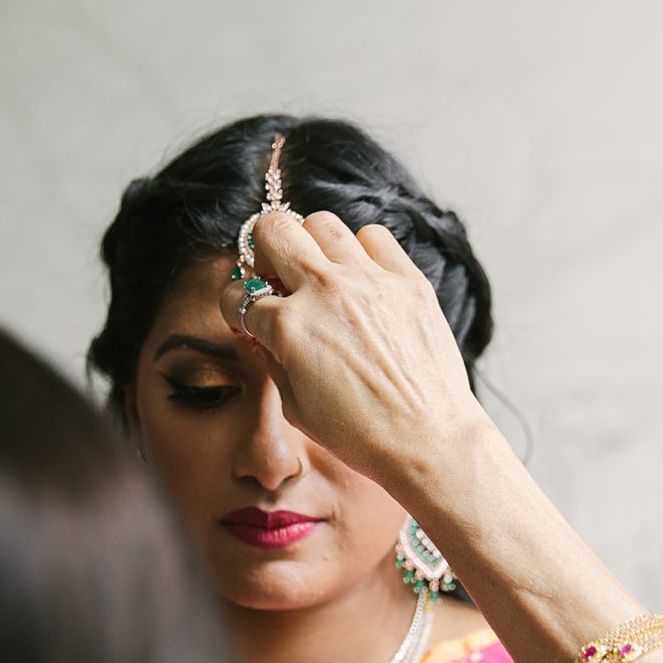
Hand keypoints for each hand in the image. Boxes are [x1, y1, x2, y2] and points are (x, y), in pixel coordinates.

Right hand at [233, 209, 488, 495]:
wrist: (427, 440)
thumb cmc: (359, 434)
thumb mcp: (294, 405)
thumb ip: (270, 359)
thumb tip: (258, 332)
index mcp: (288, 328)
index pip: (238, 295)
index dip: (235, 307)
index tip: (246, 316)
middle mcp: (325, 292)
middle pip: (273, 229)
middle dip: (263, 250)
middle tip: (275, 275)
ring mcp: (370, 281)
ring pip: (322, 223)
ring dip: (311, 245)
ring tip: (320, 273)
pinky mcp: (408, 280)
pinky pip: (374, 237)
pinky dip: (360, 251)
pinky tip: (361, 279)